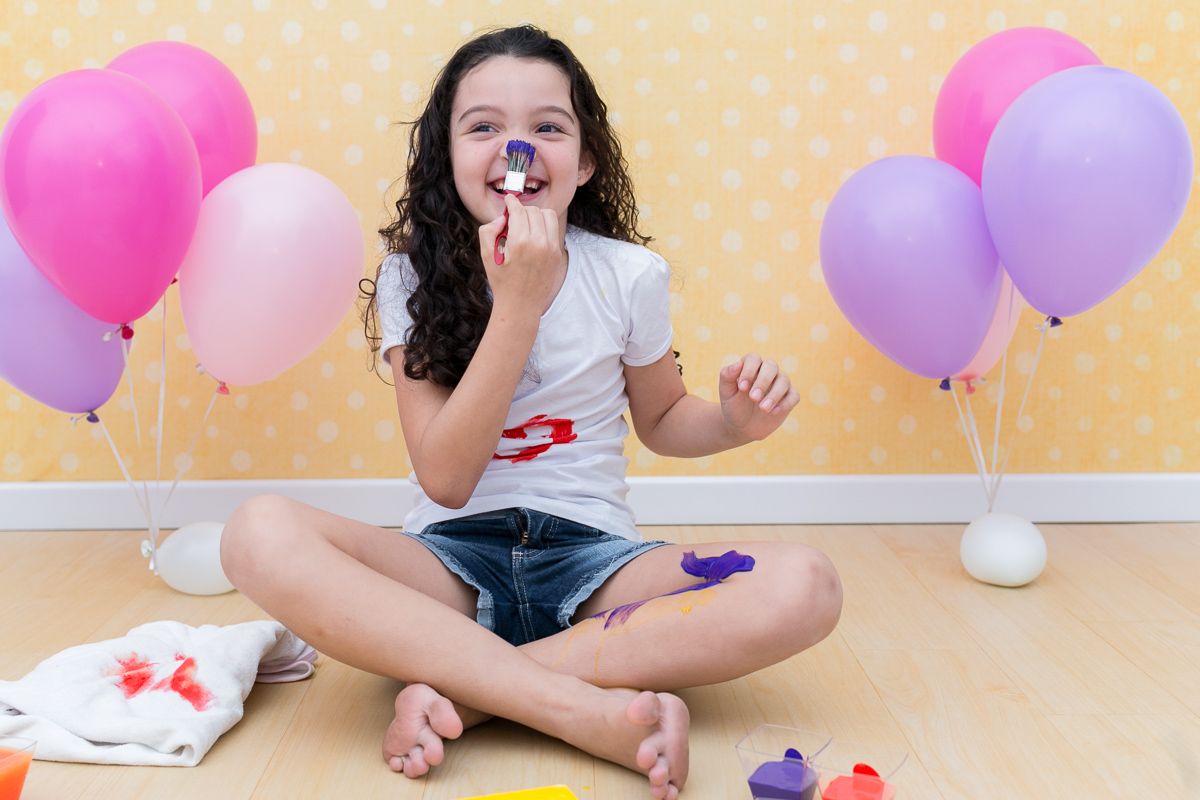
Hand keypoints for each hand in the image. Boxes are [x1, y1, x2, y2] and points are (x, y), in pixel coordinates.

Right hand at [477, 194, 561, 316]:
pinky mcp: (558, 254)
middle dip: (522, 210)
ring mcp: (552, 249)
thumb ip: (488, 231)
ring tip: (525, 224)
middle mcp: (539, 244)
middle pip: (533, 210)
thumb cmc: (502, 282)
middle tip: (513, 219)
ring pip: (548, 215)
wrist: (521, 306)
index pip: (518, 210)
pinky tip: (534, 234)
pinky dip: (544, 226)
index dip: (512, 202)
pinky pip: (553, 229)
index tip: (509, 200)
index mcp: (520, 243)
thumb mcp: (486, 256)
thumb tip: (502, 218)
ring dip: (536, 215)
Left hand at [718, 354, 799, 440]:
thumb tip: (737, 364)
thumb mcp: (726, 393)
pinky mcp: (789, 397)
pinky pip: (794, 395)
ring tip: (763, 409)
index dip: (749, 371)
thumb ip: (727, 376)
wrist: (742, 427)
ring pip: (784, 380)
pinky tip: (774, 412)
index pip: (753, 359)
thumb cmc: (733, 406)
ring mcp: (779, 384)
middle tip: (753, 398)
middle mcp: (767, 372)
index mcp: (750, 367)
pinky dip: (786, 403)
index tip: (742, 388)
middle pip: (771, 366)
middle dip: (763, 381)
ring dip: (774, 395)